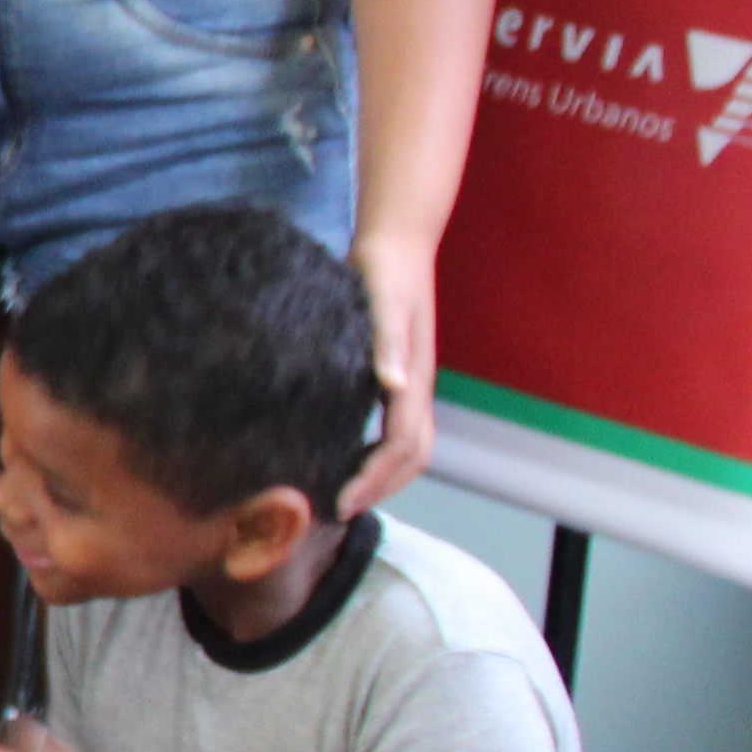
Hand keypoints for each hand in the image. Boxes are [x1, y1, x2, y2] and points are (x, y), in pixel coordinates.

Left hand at [338, 226, 441, 516]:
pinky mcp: (395, 375)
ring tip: (341, 493)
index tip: (340, 501)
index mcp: (413, 377)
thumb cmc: (385, 268)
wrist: (396, 243)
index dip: (374, 479)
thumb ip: (387, 341)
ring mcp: (408, 383)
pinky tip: (343, 454)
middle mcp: (415, 386)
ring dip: (380, 475)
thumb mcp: (382, 300)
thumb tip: (393, 387)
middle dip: (380, 487)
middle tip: (337, 509)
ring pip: (406, 446)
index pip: (401, 446)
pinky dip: (374, 452)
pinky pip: (393, 427)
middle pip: (410, 457)